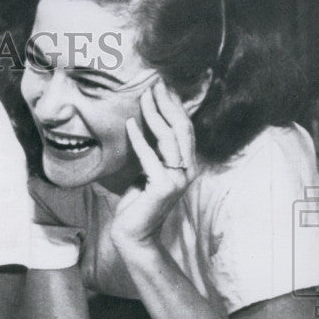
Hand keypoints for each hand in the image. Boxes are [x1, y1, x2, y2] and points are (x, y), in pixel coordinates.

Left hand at [110, 80, 197, 249]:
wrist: (134, 235)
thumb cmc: (138, 203)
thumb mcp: (147, 172)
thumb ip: (152, 153)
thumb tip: (143, 124)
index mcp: (187, 165)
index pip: (185, 128)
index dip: (175, 106)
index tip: (163, 86)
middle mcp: (188, 170)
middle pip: (181, 128)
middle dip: (168, 103)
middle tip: (155, 83)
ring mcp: (177, 179)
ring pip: (168, 138)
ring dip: (154, 114)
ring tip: (143, 96)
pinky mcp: (162, 186)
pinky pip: (149, 156)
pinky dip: (139, 139)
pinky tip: (130, 123)